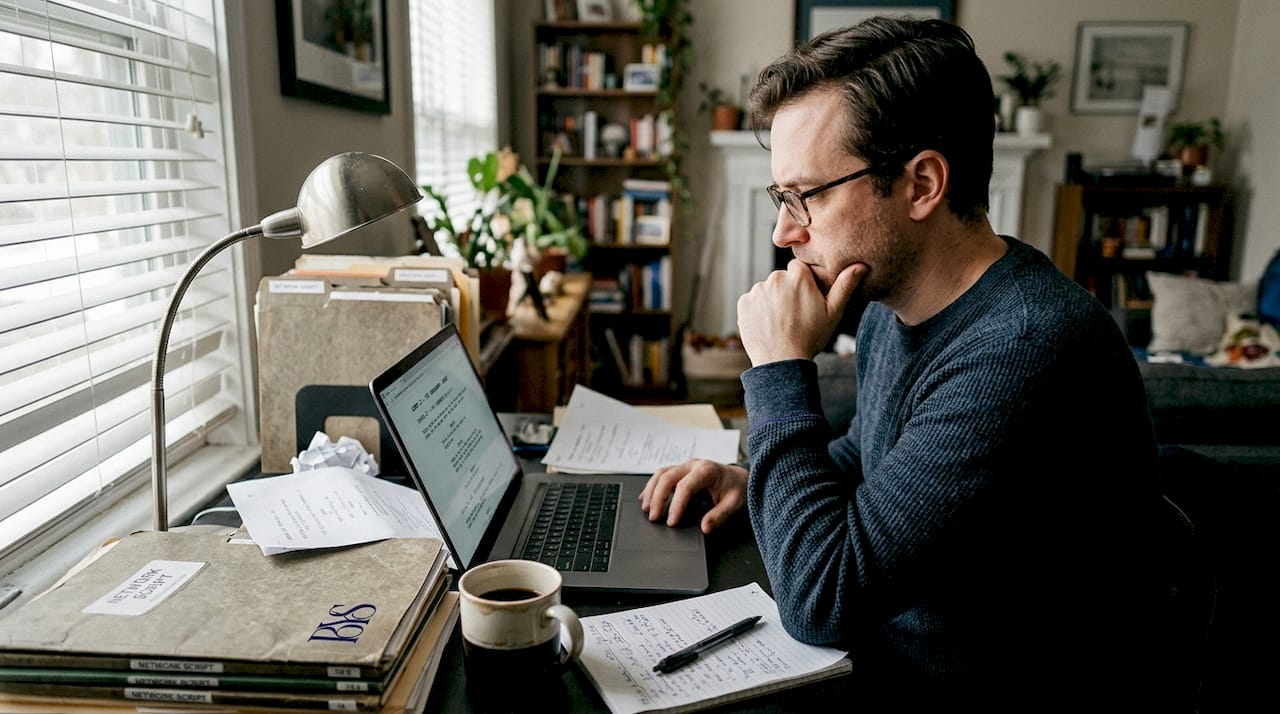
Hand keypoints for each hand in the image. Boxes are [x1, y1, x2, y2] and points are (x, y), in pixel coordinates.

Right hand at [639, 459, 746, 533]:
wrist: (738, 477)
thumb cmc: (737, 488)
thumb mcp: (734, 503)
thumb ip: (720, 515)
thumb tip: (704, 528)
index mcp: (707, 470)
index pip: (685, 486)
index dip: (676, 505)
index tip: (671, 522)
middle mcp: (694, 464)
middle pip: (668, 477)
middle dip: (658, 498)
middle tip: (654, 518)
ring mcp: (686, 466)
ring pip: (661, 473)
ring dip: (651, 491)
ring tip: (646, 509)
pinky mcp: (681, 470)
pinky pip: (662, 475)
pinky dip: (652, 486)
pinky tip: (645, 498)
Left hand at [737, 260, 865, 363]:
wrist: (782, 362)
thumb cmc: (811, 337)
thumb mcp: (833, 312)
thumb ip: (845, 286)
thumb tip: (861, 265)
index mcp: (798, 276)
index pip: (798, 269)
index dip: (803, 284)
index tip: (805, 300)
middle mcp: (775, 278)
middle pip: (781, 279)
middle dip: (786, 291)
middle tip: (793, 315)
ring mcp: (757, 290)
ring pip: (766, 290)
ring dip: (771, 301)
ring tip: (780, 322)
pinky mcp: (743, 303)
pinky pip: (752, 302)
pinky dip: (757, 311)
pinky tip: (767, 325)